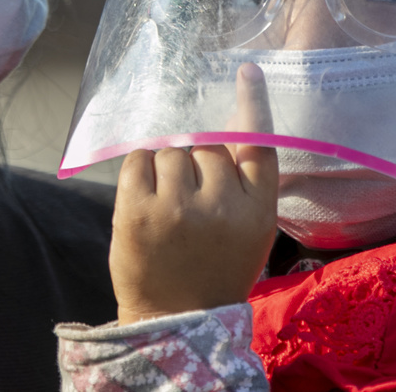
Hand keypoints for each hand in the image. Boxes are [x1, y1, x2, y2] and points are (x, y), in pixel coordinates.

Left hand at [109, 63, 277, 324]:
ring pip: (171, 150)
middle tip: (189, 194)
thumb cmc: (215, 269)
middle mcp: (221, 207)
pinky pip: (138, 160)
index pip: (259, 146)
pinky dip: (140, 168)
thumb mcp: (248, 231)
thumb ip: (242, 182)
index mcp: (257, 212)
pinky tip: (145, 191)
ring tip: (168, 200)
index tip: (245, 73)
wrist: (176, 321)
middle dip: (195, 159)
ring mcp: (176, 208)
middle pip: (206, 145)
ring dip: (166, 166)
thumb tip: (220, 122)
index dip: (252, 106)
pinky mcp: (136, 211)